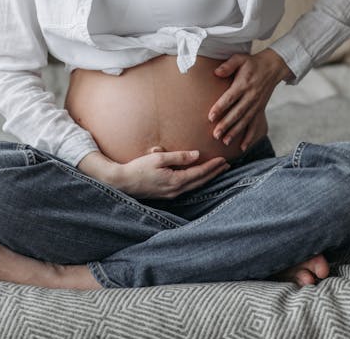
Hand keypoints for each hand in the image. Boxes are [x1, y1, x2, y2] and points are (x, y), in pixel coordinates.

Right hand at [116, 147, 230, 198]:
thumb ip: (178, 157)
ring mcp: (171, 194)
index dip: (212, 166)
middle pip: (200, 181)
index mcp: (175, 181)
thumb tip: (196, 154)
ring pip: (195, 186)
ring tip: (217, 171)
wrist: (122, 183)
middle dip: (214, 173)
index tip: (223, 160)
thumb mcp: (158, 158)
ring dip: (207, 178)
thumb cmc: (138, 168)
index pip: (199, 173)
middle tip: (226, 165)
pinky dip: (196, 181)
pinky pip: (187, 188)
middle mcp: (176, 191)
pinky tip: (199, 177)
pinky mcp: (166, 194)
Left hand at [208, 49, 292, 151]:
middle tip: (215, 135)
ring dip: (235, 132)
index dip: (220, 107)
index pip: (230, 98)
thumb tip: (216, 72)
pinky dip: (250, 137)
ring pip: (245, 121)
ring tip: (225, 141)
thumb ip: (228, 65)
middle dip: (226, 125)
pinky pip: (255, 125)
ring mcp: (256, 104)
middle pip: (237, 113)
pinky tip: (242, 147)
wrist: (273, 67)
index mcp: (243, 84)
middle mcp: (251, 96)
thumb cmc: (252, 62)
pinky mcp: (260, 109)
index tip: (210, 117)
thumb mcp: (240, 58)